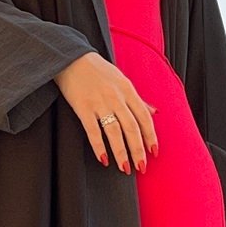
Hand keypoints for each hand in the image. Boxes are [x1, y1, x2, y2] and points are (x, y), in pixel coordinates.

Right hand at [53, 51, 158, 172]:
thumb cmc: (98, 70)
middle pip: (132, 128)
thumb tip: (154, 112)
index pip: (144, 117)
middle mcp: (116, 97)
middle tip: (141, 167)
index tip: (154, 152)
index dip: (150, 136)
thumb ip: (137, 98)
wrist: (71, 58)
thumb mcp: (122, 80)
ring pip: (115, 133)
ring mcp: (99, 103)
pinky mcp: (83, 108)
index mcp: (128, 90)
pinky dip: (99, 147)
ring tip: (124, 168)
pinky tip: (103, 159)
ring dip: (121, 153)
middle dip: (138, 150)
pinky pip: (93, 131)